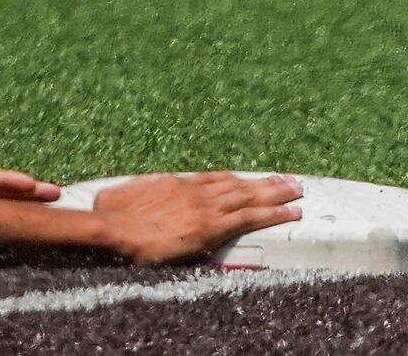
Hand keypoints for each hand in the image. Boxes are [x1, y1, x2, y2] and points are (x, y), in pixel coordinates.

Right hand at [87, 172, 302, 264]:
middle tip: (290, 180)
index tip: (249, 179)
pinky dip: (274, 214)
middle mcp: (194, 191)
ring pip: (249, 196)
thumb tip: (142, 189)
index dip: (235, 180)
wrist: (112, 228)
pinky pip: (250, 217)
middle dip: (265, 183)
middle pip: (237, 184)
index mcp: (173, 183)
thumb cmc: (110, 215)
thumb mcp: (122, 195)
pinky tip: (292, 213)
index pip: (213, 179)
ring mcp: (205, 207)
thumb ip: (140, 191)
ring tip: (297, 190)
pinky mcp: (211, 226)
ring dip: (276, 193)